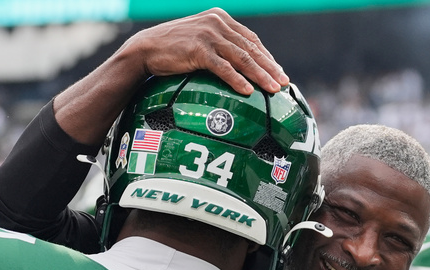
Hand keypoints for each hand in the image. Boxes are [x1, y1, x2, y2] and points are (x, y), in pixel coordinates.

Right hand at [120, 8, 288, 94]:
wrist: (146, 48)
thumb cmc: (173, 48)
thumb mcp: (200, 39)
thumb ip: (219, 44)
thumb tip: (238, 64)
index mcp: (220, 18)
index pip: (250, 39)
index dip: (267, 57)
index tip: (278, 72)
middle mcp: (217, 23)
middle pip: (250, 48)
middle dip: (269, 67)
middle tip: (283, 83)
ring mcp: (208, 35)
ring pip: (241, 58)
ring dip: (260, 75)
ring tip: (272, 89)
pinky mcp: (198, 50)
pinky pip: (223, 67)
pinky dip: (236, 80)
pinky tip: (247, 91)